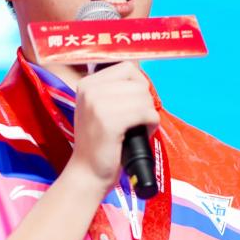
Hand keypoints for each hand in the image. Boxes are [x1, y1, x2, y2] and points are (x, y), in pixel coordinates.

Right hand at [67, 63, 159, 193]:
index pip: (128, 68)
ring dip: (149, 114)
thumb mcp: (102, 108)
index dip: (139, 86)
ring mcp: (97, 104)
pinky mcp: (108, 121)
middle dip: (146, 103)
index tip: (134, 104)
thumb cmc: (102, 142)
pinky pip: (146, 113)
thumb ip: (119, 91)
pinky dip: (152, 124)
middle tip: (138, 121)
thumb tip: (144, 78)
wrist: (88, 172)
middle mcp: (90, 89)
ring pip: (144, 98)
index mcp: (87, 83)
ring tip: (139, 128)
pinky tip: (143, 133)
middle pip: (139, 83)